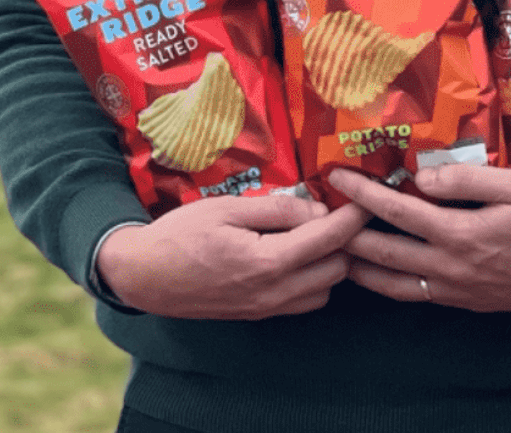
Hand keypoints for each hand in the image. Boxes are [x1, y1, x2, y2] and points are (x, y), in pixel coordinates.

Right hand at [95, 193, 369, 318]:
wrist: (143, 276)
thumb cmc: (181, 234)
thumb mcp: (227, 208)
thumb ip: (277, 210)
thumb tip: (317, 210)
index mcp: (266, 262)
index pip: (329, 240)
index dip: (354, 217)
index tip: (367, 196)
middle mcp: (272, 293)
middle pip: (336, 269)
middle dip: (346, 240)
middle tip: (341, 208)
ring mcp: (266, 308)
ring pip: (324, 290)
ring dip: (331, 262)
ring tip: (320, 229)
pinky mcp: (257, 313)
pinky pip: (303, 302)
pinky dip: (313, 279)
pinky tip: (298, 252)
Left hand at [331, 165, 510, 312]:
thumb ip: (467, 179)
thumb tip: (422, 175)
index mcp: (459, 233)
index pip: (396, 211)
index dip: (362, 193)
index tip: (337, 174)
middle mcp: (449, 267)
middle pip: (382, 251)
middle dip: (346, 230)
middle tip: (320, 211)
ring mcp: (454, 288)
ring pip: (391, 282)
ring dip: (359, 264)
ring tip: (333, 245)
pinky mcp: (463, 300)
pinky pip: (412, 295)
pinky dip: (386, 283)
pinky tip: (375, 271)